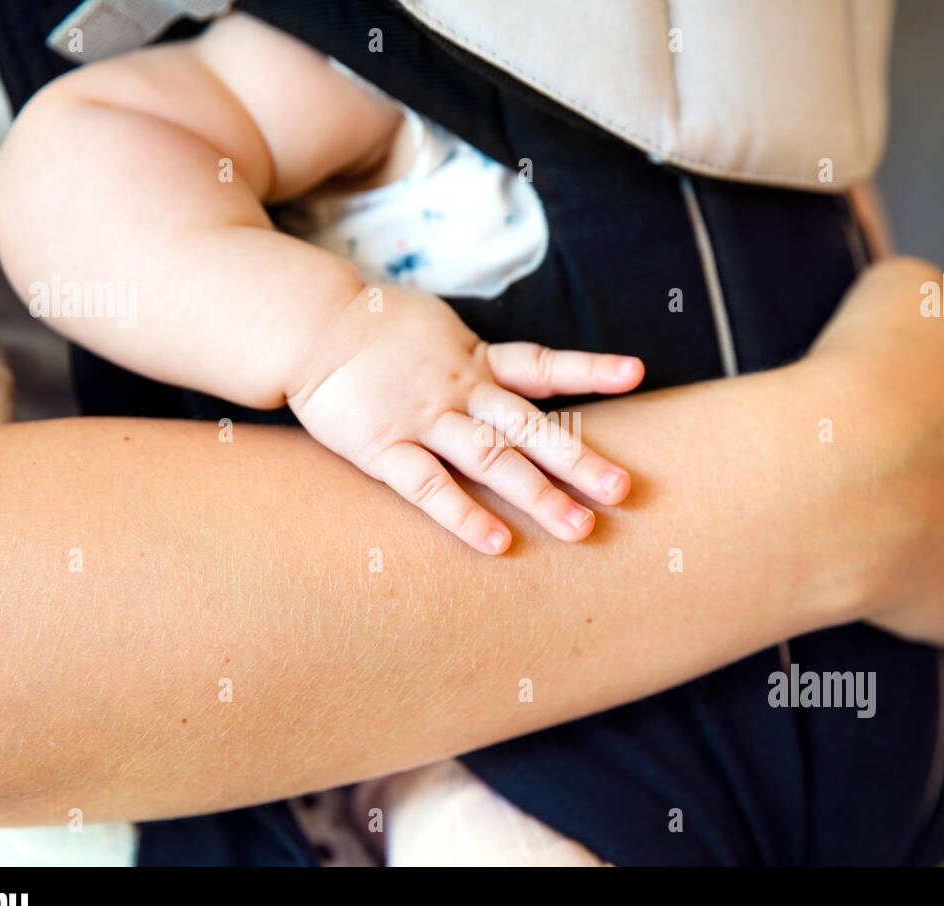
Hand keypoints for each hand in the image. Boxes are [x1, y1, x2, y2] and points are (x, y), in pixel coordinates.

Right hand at [286, 285, 643, 553]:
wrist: (307, 323)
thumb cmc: (376, 333)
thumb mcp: (436, 330)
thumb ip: (476, 359)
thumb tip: (520, 375)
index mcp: (474, 360)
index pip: (542, 365)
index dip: (589, 368)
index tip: (636, 373)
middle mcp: (459, 390)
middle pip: (529, 426)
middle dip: (579, 459)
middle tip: (624, 490)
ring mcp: (422, 419)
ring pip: (490, 459)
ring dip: (538, 494)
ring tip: (580, 530)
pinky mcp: (382, 447)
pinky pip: (428, 486)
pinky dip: (464, 515)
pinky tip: (498, 544)